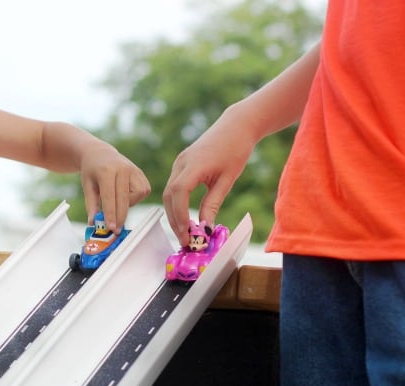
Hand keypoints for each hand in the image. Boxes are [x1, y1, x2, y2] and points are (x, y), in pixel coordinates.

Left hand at [79, 142, 150, 231]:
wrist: (100, 153)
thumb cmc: (92, 171)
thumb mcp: (87, 186)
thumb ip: (91, 205)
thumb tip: (94, 223)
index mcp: (106, 171)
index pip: (110, 197)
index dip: (111, 214)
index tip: (111, 228)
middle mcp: (123, 169)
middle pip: (124, 199)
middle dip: (121, 216)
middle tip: (116, 229)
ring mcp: (134, 170)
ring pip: (137, 195)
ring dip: (129, 203)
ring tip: (118, 199)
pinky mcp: (141, 173)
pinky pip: (144, 191)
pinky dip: (135, 198)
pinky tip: (126, 194)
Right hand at [162, 111, 254, 246]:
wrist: (235, 126)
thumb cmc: (235, 149)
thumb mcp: (227, 180)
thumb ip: (213, 203)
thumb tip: (205, 226)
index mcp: (194, 165)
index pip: (179, 193)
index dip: (180, 215)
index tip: (187, 233)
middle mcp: (181, 163)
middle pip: (169, 196)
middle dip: (175, 220)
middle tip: (185, 241)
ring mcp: (179, 163)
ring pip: (168, 193)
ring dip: (174, 214)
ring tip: (185, 233)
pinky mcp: (181, 165)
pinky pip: (173, 187)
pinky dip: (176, 204)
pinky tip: (185, 217)